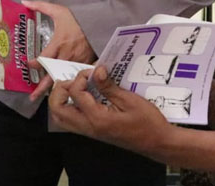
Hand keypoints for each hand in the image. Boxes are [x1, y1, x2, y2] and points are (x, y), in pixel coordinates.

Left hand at [24, 0, 95, 100]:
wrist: (99, 23)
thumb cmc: (77, 19)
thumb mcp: (59, 11)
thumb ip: (41, 6)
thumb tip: (24, 2)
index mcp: (59, 43)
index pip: (43, 58)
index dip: (34, 63)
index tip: (27, 64)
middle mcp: (66, 55)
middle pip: (52, 74)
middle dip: (42, 86)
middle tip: (32, 96)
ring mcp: (76, 61)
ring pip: (63, 77)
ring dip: (54, 88)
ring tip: (45, 98)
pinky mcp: (84, 64)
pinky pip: (73, 75)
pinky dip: (68, 83)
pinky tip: (62, 89)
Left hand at [49, 66, 173, 154]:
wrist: (157, 142)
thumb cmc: (148, 122)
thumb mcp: (130, 100)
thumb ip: (109, 86)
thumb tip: (97, 71)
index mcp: (97, 118)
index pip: (75, 94)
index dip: (80, 78)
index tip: (93, 71)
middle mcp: (89, 127)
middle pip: (57, 110)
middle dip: (60, 91)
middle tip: (74, 79)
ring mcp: (90, 132)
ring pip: (61, 118)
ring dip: (62, 100)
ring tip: (75, 87)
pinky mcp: (93, 132)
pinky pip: (71, 121)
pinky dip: (69, 108)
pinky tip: (83, 97)